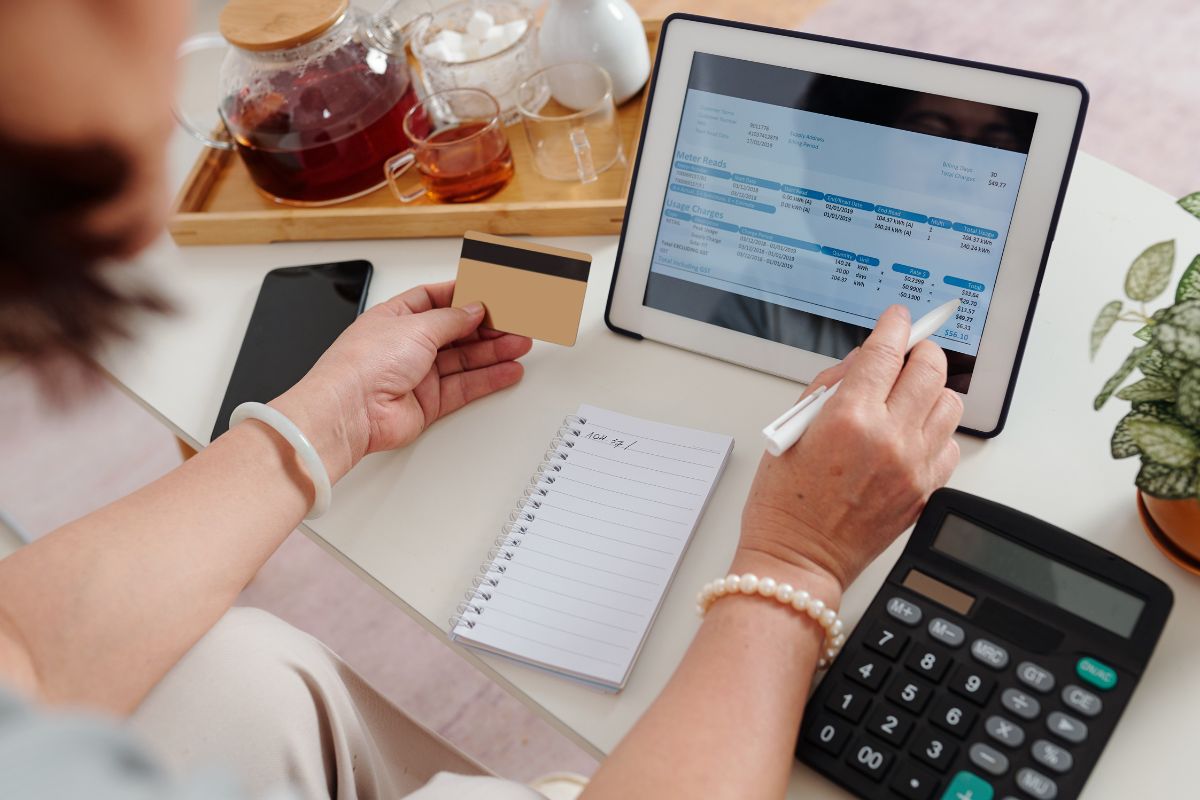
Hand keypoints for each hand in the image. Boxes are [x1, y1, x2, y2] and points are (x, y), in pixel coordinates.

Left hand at [271, 281, 531, 481]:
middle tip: (515, 320)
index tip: (491, 293)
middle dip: (486, 326)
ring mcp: (417, 375)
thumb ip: (451, 319)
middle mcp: (406, 345)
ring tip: (521, 343)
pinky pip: (465, 387)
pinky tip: (508, 370)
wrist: (350, 411)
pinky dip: (488, 378)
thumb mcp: (415, 326)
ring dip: (494, 351)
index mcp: (395, 316)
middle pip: (455, 331)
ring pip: (464, 360)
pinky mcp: (427, 403)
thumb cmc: (363, 364)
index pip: (435, 299)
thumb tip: (473, 308)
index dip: (463, 295)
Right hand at [735, 305, 961, 597]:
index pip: (886, 352)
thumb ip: (828, 389)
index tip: (897, 318)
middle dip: (919, 351)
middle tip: (906, 353)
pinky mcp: (925, 490)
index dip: (894, 326)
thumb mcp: (790, 431)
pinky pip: (950, 444)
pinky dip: (935, 431)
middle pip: (930, 369)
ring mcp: (913, 466)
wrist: (798, 560)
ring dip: (931, 390)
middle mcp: (888, 438)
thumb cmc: (784, 503)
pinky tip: (911, 434)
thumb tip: (860, 364)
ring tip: (908, 397)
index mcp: (848, 418)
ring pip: (949, 403)